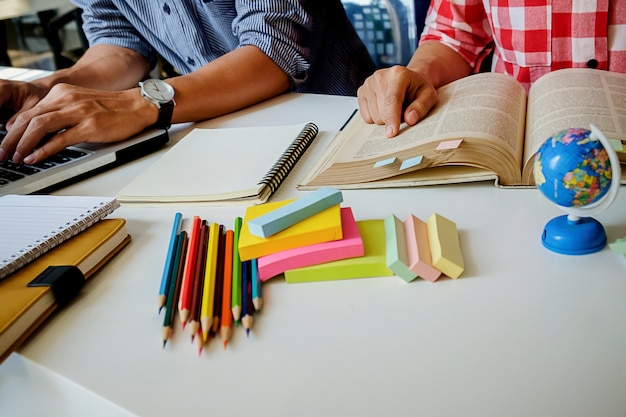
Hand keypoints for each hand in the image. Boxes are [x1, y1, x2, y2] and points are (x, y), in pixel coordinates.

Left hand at [0, 83, 156, 163]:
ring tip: (16, 157)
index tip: (6, 144)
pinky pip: (60, 138)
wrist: (139, 105)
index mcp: (62, 93)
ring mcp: (78, 112)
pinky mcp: (90, 126)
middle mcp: (67, 99)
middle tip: (3, 153)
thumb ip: (61, 113)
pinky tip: (35, 157)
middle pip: (28, 119)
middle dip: (11, 139)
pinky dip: (43, 149)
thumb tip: (39, 133)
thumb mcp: (81, 104)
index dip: (13, 130)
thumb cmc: (114, 108)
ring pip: (39, 126)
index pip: (28, 112)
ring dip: (23, 144)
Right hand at [357, 65, 437, 137]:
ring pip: (374, 117)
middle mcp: (380, 76)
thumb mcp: (429, 96)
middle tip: (404, 110)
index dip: (392, 118)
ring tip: (395, 108)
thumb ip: (421, 107)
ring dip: (386, 119)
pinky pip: (367, 117)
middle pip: (382, 112)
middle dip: (394, 119)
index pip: (392, 100)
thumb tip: (410, 119)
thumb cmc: (418, 89)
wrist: (407, 80)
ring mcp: (368, 84)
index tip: (392, 133)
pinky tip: (384, 108)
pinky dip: (376, 117)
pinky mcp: (361, 92)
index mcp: (398, 74)